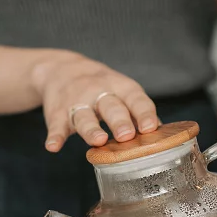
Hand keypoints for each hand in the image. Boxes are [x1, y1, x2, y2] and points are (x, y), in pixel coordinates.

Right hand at [31, 52, 158, 151]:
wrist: (60, 69)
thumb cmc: (100, 87)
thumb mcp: (121, 91)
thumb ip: (137, 112)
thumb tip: (163, 135)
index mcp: (120, 87)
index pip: (135, 99)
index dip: (144, 113)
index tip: (151, 127)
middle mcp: (99, 93)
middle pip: (111, 107)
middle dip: (119, 121)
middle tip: (127, 135)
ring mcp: (77, 103)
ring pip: (85, 117)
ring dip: (91, 129)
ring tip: (99, 141)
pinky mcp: (57, 113)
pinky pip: (56, 125)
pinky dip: (54, 136)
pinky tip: (53, 146)